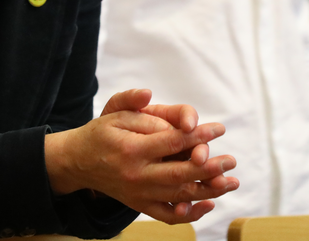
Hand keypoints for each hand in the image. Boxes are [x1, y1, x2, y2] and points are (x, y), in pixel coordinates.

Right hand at [44, 88, 238, 223]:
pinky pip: (168, 215)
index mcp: (131, 149)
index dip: (198, 135)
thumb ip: (132, 103)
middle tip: (231, 160)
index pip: (172, 141)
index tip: (219, 128)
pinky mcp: (139, 205)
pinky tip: (209, 203)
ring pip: (179, 196)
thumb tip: (149, 94)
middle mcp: (136, 175)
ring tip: (230, 182)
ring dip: (208, 190)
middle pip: (180, 174)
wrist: (77, 162)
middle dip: (210, 168)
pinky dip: (190, 214)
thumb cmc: (101, 133)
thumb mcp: (113, 111)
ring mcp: (139, 194)